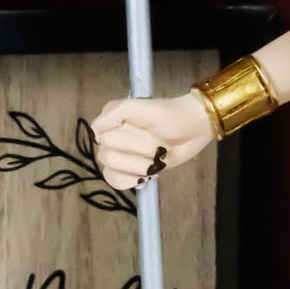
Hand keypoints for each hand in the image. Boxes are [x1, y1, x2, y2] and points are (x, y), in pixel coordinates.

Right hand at [90, 92, 213, 190]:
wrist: (193, 130)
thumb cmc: (171, 116)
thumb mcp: (144, 107)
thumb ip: (116, 112)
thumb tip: (95, 130)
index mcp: (112, 119)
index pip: (99, 136)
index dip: (120, 139)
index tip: (141, 132)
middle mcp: (112, 136)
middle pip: (107, 155)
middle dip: (136, 153)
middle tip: (156, 146)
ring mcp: (121, 154)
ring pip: (110, 170)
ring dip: (136, 167)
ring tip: (155, 160)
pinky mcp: (130, 170)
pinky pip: (116, 181)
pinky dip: (131, 180)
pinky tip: (147, 173)